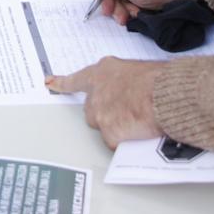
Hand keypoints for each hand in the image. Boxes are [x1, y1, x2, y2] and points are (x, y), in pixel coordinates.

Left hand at [44, 58, 158, 146]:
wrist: (163, 94)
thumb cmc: (159, 80)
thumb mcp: (139, 70)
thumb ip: (125, 80)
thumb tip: (130, 90)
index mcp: (103, 72)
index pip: (77, 79)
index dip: (62, 83)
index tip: (49, 82)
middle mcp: (96, 92)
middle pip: (92, 109)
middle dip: (104, 113)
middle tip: (125, 114)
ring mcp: (99, 114)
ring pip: (103, 127)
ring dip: (115, 128)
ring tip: (137, 122)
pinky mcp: (108, 133)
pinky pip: (115, 142)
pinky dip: (126, 142)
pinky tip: (139, 133)